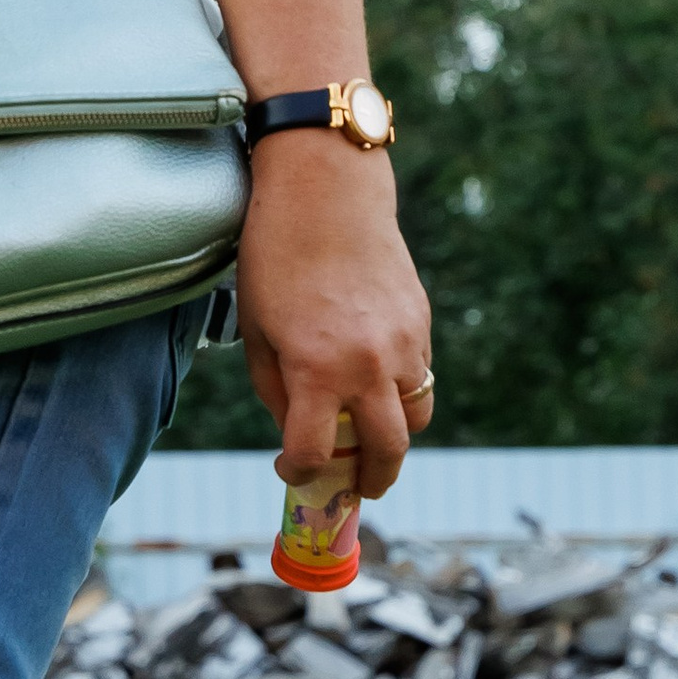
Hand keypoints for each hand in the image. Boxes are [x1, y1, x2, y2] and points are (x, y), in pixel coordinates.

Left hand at [236, 134, 433, 497]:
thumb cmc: (275, 256)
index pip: (316, 453)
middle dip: (372, 481)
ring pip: (416, 416)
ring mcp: (403, 344)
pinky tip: (373, 376)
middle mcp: (367, 364)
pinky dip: (401, 390)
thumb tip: (296, 429)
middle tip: (359, 487)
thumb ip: (275, 389)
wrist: (327, 191)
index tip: (291, 468)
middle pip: (387, 451)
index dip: (300, 472)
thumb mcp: (257, 329)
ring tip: (370, 433)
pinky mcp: (421, 322)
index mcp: (316, 370)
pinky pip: (420, 376)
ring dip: (395, 435)